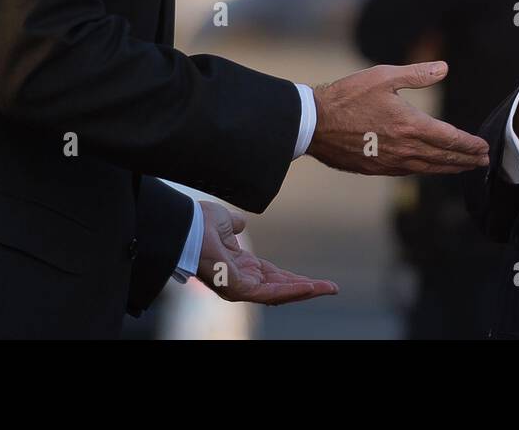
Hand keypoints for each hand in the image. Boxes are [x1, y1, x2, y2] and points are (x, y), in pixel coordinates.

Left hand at [196, 201, 338, 304]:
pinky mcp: (237, 290)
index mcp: (242, 267)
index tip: (315, 281)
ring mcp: (240, 288)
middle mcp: (242, 281)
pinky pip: (269, 294)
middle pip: (282, 288)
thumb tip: (240, 223)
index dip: (296, 279)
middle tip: (332, 288)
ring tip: (328, 289)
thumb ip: (235, 226)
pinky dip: (290, 291)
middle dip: (308, 289)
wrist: (186, 225)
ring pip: (279, 294)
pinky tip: (309, 286)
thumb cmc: (200, 223)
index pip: (275, 277)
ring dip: (305, 292)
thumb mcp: (225, 223)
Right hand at [307, 62, 489, 175]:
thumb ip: (416, 74)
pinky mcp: (377, 169)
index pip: (449, 138)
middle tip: (482, 161)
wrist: (314, 124)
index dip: (469, 144)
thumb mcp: (383, 76)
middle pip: (444, 158)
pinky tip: (430, 167)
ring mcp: (391, 162)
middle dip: (466, 159)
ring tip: (464, 167)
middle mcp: (405, 149)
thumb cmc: (347, 96)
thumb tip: (444, 68)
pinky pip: (410, 172)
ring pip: (429, 168)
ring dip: (449, 168)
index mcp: (410, 125)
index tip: (484, 146)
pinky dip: (427, 170)